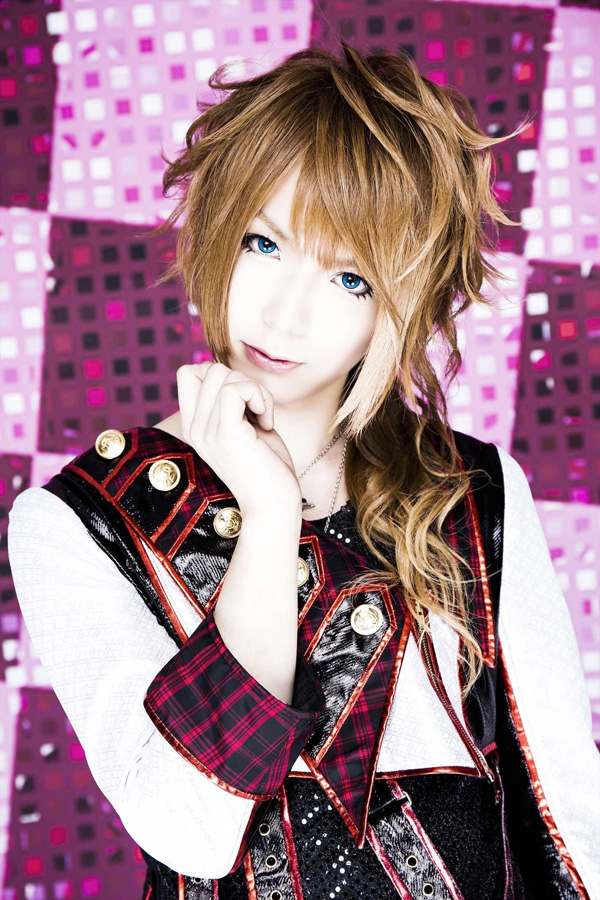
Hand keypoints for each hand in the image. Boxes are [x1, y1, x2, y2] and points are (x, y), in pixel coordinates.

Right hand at [175, 362, 302, 517]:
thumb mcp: (244, 428)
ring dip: (254, 389)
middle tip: (258, 411)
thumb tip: (233, 374)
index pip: (188, 374)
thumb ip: (234, 403)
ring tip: (263, 417)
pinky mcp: (226, 435)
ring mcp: (206, 433)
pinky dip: (258, 396)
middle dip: (242, 381)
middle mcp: (194, 429)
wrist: (273, 506)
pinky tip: (266, 421)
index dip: (221, 375)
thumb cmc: (267, 468)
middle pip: (208, 369)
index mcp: (194, 427)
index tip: (243, 402)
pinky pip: (235, 389)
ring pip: (221, 375)